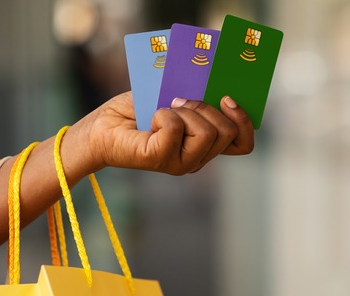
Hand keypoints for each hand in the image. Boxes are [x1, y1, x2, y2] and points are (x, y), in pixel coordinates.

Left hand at [68, 91, 254, 175]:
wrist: (105, 125)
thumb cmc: (139, 110)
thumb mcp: (177, 97)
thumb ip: (200, 95)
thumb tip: (217, 78)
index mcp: (205, 146)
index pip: (243, 144)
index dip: (244, 121)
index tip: (229, 98)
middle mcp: (196, 159)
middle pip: (226, 132)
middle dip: (206, 107)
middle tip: (180, 100)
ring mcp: (180, 163)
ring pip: (207, 132)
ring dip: (186, 111)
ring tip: (165, 110)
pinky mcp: (160, 159)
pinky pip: (176, 128)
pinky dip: (163, 114)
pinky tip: (151, 119)